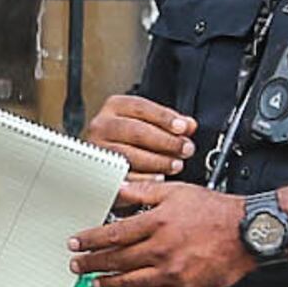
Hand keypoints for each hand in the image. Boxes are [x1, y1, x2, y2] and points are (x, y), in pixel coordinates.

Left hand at [71, 177, 254, 286]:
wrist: (248, 233)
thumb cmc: (216, 211)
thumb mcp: (178, 191)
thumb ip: (144, 191)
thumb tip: (118, 189)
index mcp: (158, 223)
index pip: (113, 235)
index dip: (90, 240)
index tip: (76, 243)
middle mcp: (162, 249)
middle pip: (116, 261)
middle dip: (91, 264)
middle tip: (77, 265)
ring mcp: (172, 272)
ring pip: (129, 283)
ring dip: (109, 283)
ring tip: (97, 282)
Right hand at [84, 94, 198, 178]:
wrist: (105, 164)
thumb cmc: (129, 140)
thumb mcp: (149, 124)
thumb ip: (169, 124)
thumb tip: (189, 125)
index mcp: (115, 107)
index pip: (141, 107)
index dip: (164, 117)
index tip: (183, 128)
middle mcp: (102, 125)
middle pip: (136, 131)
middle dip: (165, 141)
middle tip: (185, 149)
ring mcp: (98, 150)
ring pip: (130, 155)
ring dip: (158, 161)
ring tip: (176, 165)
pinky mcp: (100, 173)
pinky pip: (123, 176)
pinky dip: (144, 179)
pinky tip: (159, 178)